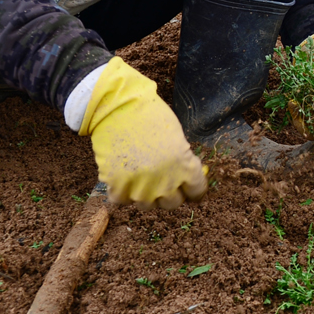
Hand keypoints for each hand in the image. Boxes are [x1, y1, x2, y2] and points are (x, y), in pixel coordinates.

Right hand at [80, 57, 206, 208]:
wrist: (117, 108)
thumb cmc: (150, 116)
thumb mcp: (177, 138)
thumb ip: (182, 162)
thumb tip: (184, 178)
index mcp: (185, 168)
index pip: (196, 191)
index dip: (193, 189)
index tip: (189, 189)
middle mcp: (166, 183)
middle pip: (172, 203)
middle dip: (170, 193)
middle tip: (163, 182)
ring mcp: (141, 189)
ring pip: (147, 205)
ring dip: (146, 194)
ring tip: (141, 178)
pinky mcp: (117, 188)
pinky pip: (122, 200)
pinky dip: (122, 192)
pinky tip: (123, 178)